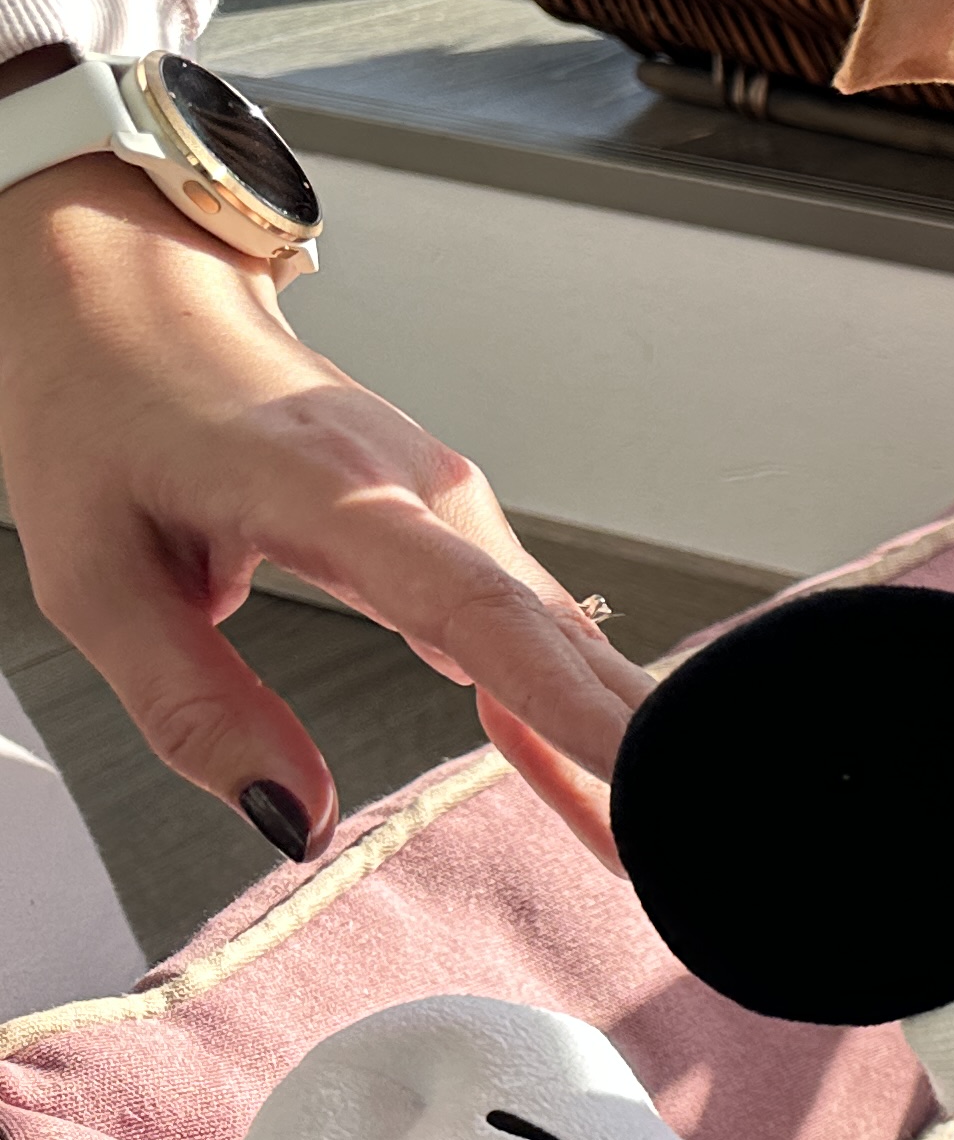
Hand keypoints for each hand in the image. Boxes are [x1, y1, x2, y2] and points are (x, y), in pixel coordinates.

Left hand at [0, 160, 649, 863]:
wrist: (126, 291)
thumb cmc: (102, 408)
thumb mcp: (95, 576)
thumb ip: (195, 707)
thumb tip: (292, 818)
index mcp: (330, 490)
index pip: (475, 608)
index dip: (562, 697)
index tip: (639, 766)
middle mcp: (421, 487)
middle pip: (550, 632)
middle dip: (626, 745)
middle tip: (672, 848)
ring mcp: (452, 497)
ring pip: (555, 633)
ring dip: (605, 732)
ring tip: (648, 837)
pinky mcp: (456, 516)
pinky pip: (530, 621)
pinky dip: (565, 698)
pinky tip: (593, 773)